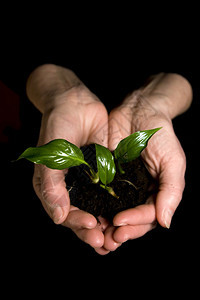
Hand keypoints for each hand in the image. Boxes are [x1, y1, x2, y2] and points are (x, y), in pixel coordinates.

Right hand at [28, 65, 110, 250]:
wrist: (75, 102)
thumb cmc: (58, 124)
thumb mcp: (51, 153)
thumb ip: (51, 184)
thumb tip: (57, 217)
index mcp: (53, 186)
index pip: (64, 213)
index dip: (78, 224)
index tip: (92, 227)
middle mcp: (70, 187)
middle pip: (82, 215)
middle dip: (94, 230)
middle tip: (108, 242)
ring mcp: (87, 180)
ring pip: (97, 208)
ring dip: (107, 223)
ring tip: (118, 236)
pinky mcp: (102, 171)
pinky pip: (109, 192)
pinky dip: (116, 205)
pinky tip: (126, 213)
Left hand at [105, 73, 191, 246]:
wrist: (139, 110)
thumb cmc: (161, 134)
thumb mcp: (173, 161)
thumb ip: (171, 191)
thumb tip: (166, 223)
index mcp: (156, 192)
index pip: (148, 216)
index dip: (135, 223)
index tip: (120, 224)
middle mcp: (138, 192)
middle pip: (130, 219)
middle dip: (120, 231)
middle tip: (107, 238)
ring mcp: (121, 184)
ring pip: (114, 210)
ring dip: (105, 224)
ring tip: (95, 231)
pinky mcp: (105, 174)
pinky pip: (99, 192)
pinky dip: (94, 204)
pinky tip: (86, 211)